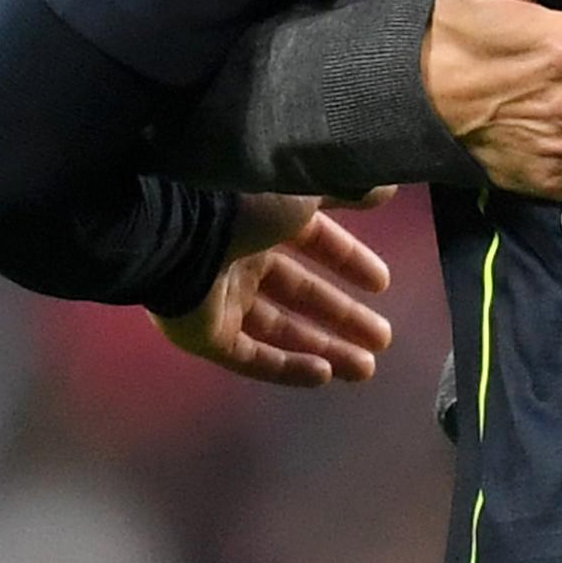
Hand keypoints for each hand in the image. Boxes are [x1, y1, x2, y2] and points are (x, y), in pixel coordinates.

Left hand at [152, 189, 393, 389]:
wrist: (177, 230)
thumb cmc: (242, 200)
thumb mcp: (304, 185)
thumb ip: (344, 187)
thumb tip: (384, 188)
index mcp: (263, 218)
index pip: (315, 243)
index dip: (350, 262)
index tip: (382, 284)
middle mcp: (242, 258)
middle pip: (301, 294)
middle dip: (344, 317)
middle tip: (384, 338)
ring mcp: (220, 299)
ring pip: (280, 330)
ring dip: (325, 348)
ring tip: (366, 368)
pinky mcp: (204, 335)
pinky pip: (251, 357)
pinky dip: (287, 368)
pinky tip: (324, 377)